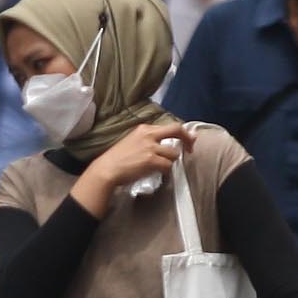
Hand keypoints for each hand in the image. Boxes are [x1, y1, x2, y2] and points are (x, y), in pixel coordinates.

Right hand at [75, 119, 189, 204]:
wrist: (107, 169)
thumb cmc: (118, 159)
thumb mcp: (133, 141)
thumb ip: (149, 140)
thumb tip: (167, 145)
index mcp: (144, 128)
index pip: (170, 125)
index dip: (182, 132)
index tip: (187, 140)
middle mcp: (148, 134)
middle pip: (176, 130)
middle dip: (187, 139)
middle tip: (190, 148)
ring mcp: (150, 147)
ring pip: (174, 153)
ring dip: (171, 161)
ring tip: (161, 166)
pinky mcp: (150, 160)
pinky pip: (167, 165)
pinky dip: (165, 170)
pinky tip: (158, 172)